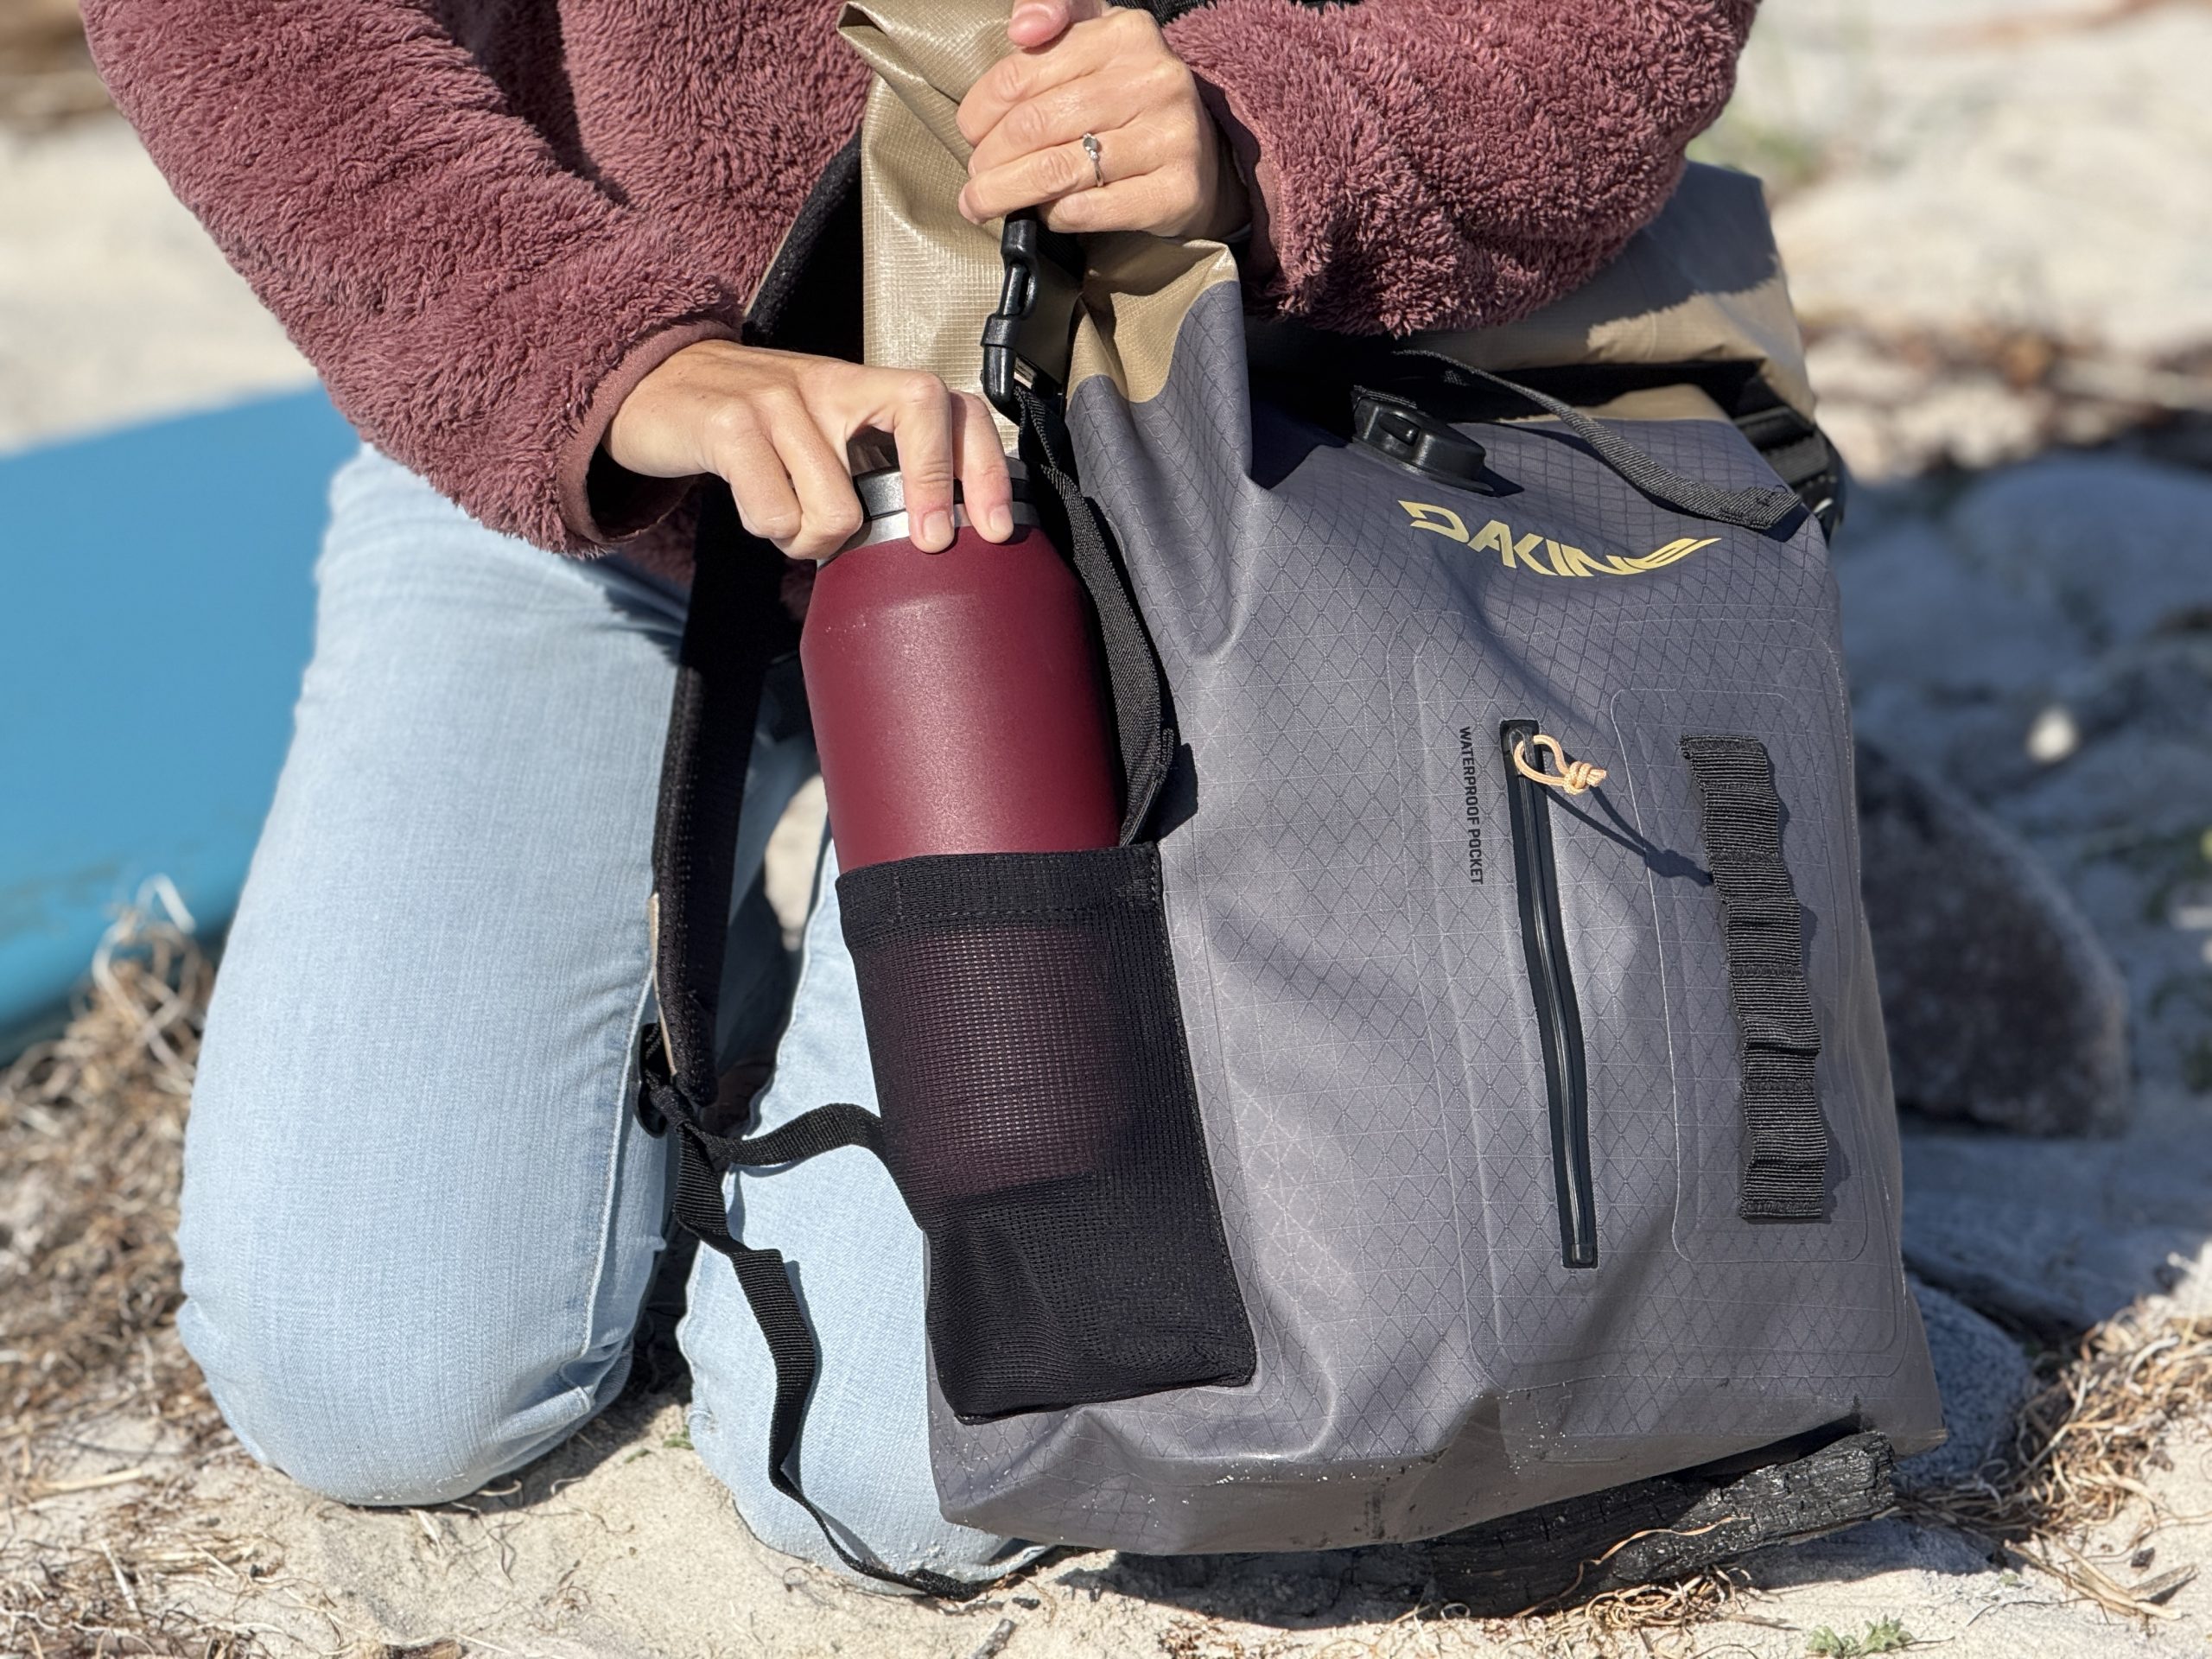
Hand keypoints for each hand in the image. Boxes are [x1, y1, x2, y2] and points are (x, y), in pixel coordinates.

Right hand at [604, 341, 1012, 559]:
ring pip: (841, 505)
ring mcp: (780, 398)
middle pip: (922, 414)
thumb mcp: (823, 436)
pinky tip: (758, 512)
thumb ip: (873, 470)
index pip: (948, 404)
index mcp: (863, 386)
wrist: (654, 389)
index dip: (981, 467)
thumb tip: (935, 546)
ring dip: (816, 540)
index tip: (993, 530)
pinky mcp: (730, 424)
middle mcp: (831, 382)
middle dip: (931, 492)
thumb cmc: (752, 431)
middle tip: (921, 542)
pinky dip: (770, 531)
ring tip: (791, 522)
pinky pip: (776, 513)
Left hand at [957, 0, 1246, 239]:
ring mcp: (1170, 136)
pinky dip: (1055, 216)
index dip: (981, 109)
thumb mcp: (1094, 42)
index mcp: (1125, 33)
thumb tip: (1022, 27)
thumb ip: (1054, 14)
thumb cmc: (1127, 100)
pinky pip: (1090, 209)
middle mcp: (1153, 79)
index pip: (1023, 71)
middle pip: (1035, 125)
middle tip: (974, 182)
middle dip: (989, 160)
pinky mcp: (1176, 191)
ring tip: (981, 204)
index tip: (970, 133)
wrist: (1203, 158)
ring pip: (1057, 170)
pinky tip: (1046, 214)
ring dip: (1007, 193)